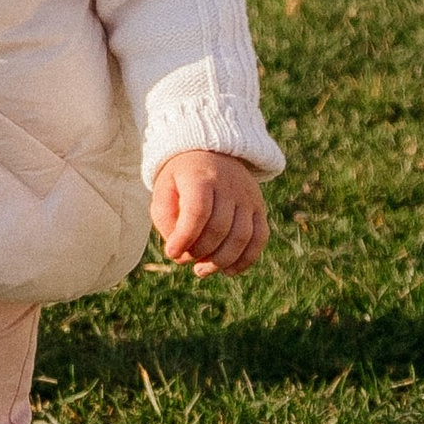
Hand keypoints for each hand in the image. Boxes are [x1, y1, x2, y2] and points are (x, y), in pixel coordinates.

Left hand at [150, 148, 267, 276]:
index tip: (171, 252)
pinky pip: (260, 238)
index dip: (184, 237)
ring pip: (241, 237)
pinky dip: (246, 260)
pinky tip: (227, 270)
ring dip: (220, 261)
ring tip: (200, 270)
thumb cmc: (182, 178)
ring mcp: (248, 197)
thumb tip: (179, 250)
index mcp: (201, 176)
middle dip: (199, 251)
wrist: (211, 152)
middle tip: (184, 259)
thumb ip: (165, 218)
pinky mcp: (259, 208)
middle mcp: (229, 185)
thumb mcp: (164, 189)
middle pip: (219, 228)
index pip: (197, 211)